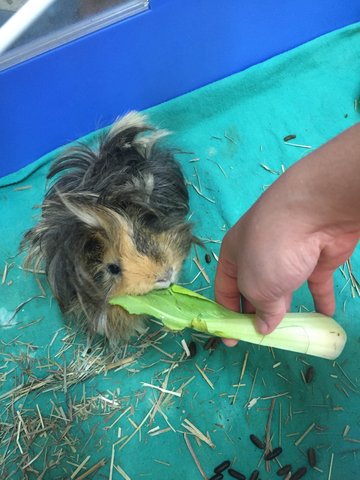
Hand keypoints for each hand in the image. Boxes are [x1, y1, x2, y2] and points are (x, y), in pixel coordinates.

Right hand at [215, 201, 358, 345]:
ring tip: (289, 330)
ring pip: (285, 285)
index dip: (226, 314)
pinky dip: (319, 299)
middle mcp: (259, 253)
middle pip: (254, 288)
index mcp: (234, 254)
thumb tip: (263, 326)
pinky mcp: (317, 256)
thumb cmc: (270, 250)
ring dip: (286, 307)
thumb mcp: (255, 286)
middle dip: (256, 312)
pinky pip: (316, 282)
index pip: (225, 288)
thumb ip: (259, 310)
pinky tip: (322, 316)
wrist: (314, 212)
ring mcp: (289, 253)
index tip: (231, 338)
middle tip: (262, 336)